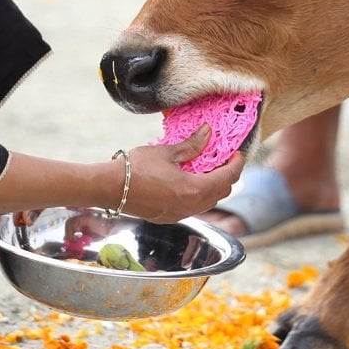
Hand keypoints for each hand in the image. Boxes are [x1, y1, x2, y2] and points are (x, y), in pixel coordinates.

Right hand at [120, 125, 244, 222]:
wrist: (111, 188)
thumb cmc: (137, 168)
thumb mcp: (167, 152)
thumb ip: (191, 145)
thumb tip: (208, 131)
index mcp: (194, 190)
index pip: (227, 179)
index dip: (236, 165)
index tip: (237, 154)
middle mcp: (190, 207)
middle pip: (221, 193)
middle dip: (227, 176)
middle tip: (224, 160)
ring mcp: (179, 214)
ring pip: (208, 203)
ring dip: (213, 187)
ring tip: (208, 169)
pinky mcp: (169, 217)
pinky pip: (193, 207)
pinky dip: (199, 195)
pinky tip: (190, 181)